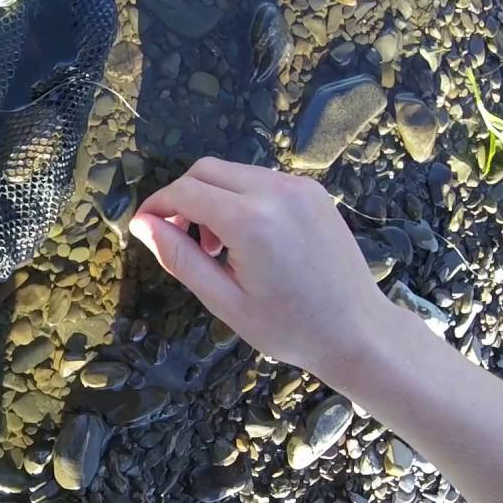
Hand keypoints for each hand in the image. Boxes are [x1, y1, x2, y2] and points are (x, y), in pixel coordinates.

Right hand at [128, 157, 391, 375]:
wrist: (359, 332)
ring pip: (232, 172)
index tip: (143, 226)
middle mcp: (275, 191)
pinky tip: (245, 238)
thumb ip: (180, 257)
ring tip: (215, 247)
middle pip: (205, 170)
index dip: (156, 205)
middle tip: (177, 238)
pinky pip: (259, 180)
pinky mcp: (313, 192)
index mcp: (250, 221)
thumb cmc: (289, 328)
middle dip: (181, 197)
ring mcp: (298, 187)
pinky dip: (239, 198)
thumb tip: (142, 225)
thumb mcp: (224, 301)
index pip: (185, 191)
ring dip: (211, 198)